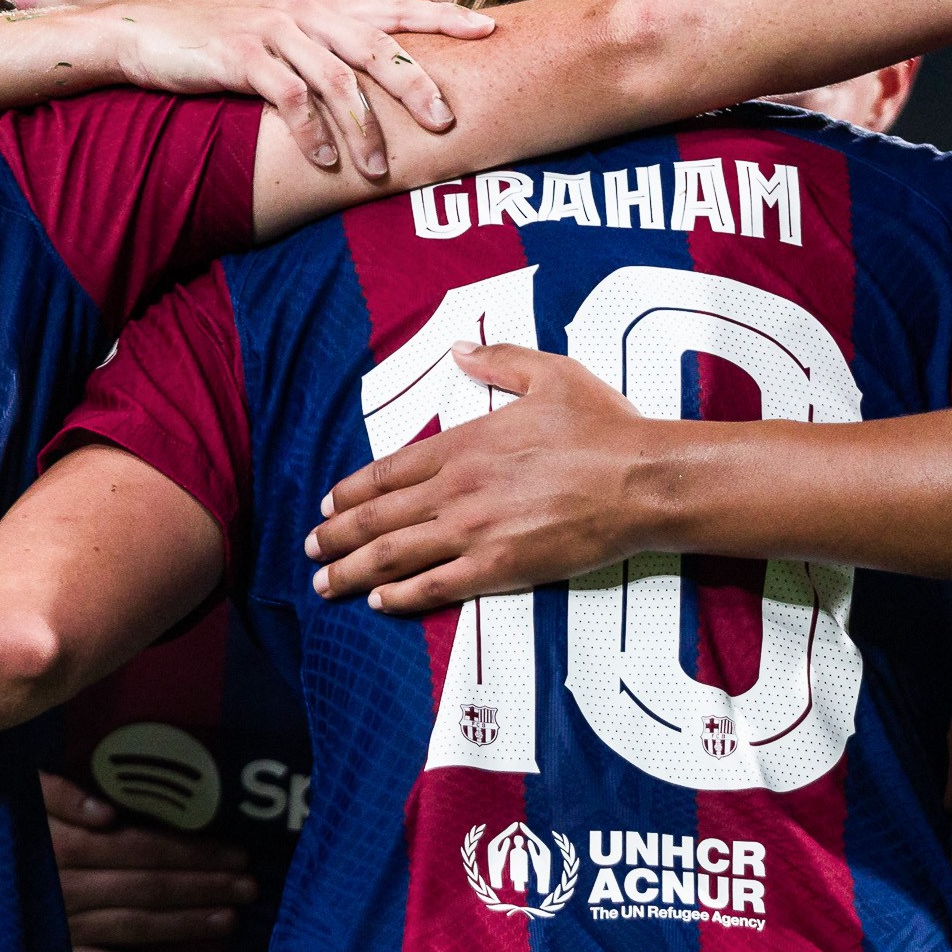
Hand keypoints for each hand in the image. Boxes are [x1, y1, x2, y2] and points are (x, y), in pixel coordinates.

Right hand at [42, 774, 256, 951]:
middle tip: (250, 888)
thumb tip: (108, 812)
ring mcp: (60, 926)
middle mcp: (68, 888)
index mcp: (65, 845)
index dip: (193, 851)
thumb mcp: (21, 793)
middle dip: (204, 887)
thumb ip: (59, 796)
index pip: (143, 847)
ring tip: (230, 921)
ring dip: (184, 924)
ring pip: (133, 926)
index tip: (237, 854)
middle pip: (149, 887)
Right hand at [103, 0, 495, 181]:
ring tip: (378, 172)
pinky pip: (289, 98)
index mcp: (324, 9)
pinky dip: (311, 134)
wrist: (146, 34)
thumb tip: (376, 87)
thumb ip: (325, 53)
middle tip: (447, 123)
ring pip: (337, 79)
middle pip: (378, 46)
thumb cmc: (220, 47)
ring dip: (362, 129)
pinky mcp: (242, 57)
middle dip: (416, 85)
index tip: (492, 28)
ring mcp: (274, 33)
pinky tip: (325, 163)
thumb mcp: (281, 41)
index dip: (446, 16)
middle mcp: (306, 14)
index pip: (397, 8)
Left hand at [305, 345, 668, 614]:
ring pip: (395, 555)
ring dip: (352, 571)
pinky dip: (401, 595)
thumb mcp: (549, 374)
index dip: (353, 491)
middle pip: (379, 518)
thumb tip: (460, 350)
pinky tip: (378, 602)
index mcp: (465, 444)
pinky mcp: (499, 568)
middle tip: (311, 550)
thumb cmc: (602, 427)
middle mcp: (458, 489)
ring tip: (325, 584)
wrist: (640, 479)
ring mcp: (474, 531)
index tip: (330, 503)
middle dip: (337, 536)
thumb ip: (498, 361)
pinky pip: (436, 585)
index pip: (389, 470)